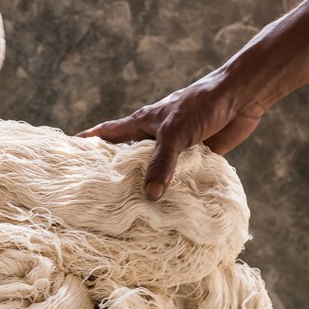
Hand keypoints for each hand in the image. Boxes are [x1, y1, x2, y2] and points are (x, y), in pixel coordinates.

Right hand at [79, 73, 263, 199]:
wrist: (240, 97)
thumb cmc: (202, 105)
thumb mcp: (175, 133)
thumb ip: (162, 163)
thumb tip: (150, 195)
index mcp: (142, 123)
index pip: (108, 134)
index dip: (88, 142)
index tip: (68, 153)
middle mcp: (155, 137)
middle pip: (129, 157)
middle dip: (115, 173)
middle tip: (97, 196)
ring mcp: (176, 148)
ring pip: (155, 170)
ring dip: (148, 186)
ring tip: (131, 211)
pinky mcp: (197, 157)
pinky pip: (181, 178)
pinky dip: (177, 190)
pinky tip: (170, 209)